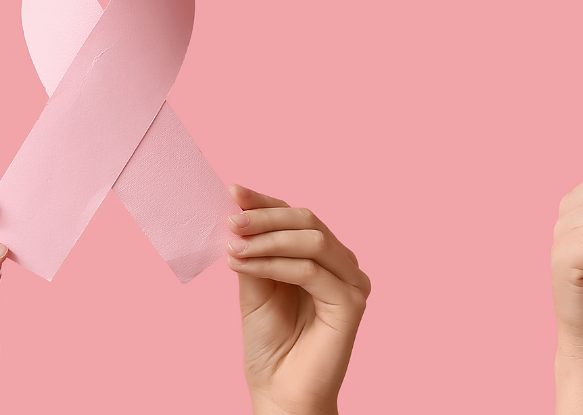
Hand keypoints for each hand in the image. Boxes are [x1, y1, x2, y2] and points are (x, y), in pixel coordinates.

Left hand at [226, 185, 369, 414]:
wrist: (279, 391)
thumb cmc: (270, 344)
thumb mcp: (254, 288)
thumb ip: (253, 252)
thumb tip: (237, 214)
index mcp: (321, 257)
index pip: (295, 217)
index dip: (264, 202)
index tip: (232, 191)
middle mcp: (342, 265)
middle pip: (307, 221)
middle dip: (265, 217)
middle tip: (230, 219)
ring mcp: (351, 282)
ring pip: (311, 241)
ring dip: (267, 239)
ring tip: (232, 244)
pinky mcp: (351, 303)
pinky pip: (310, 271)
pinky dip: (273, 263)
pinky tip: (245, 264)